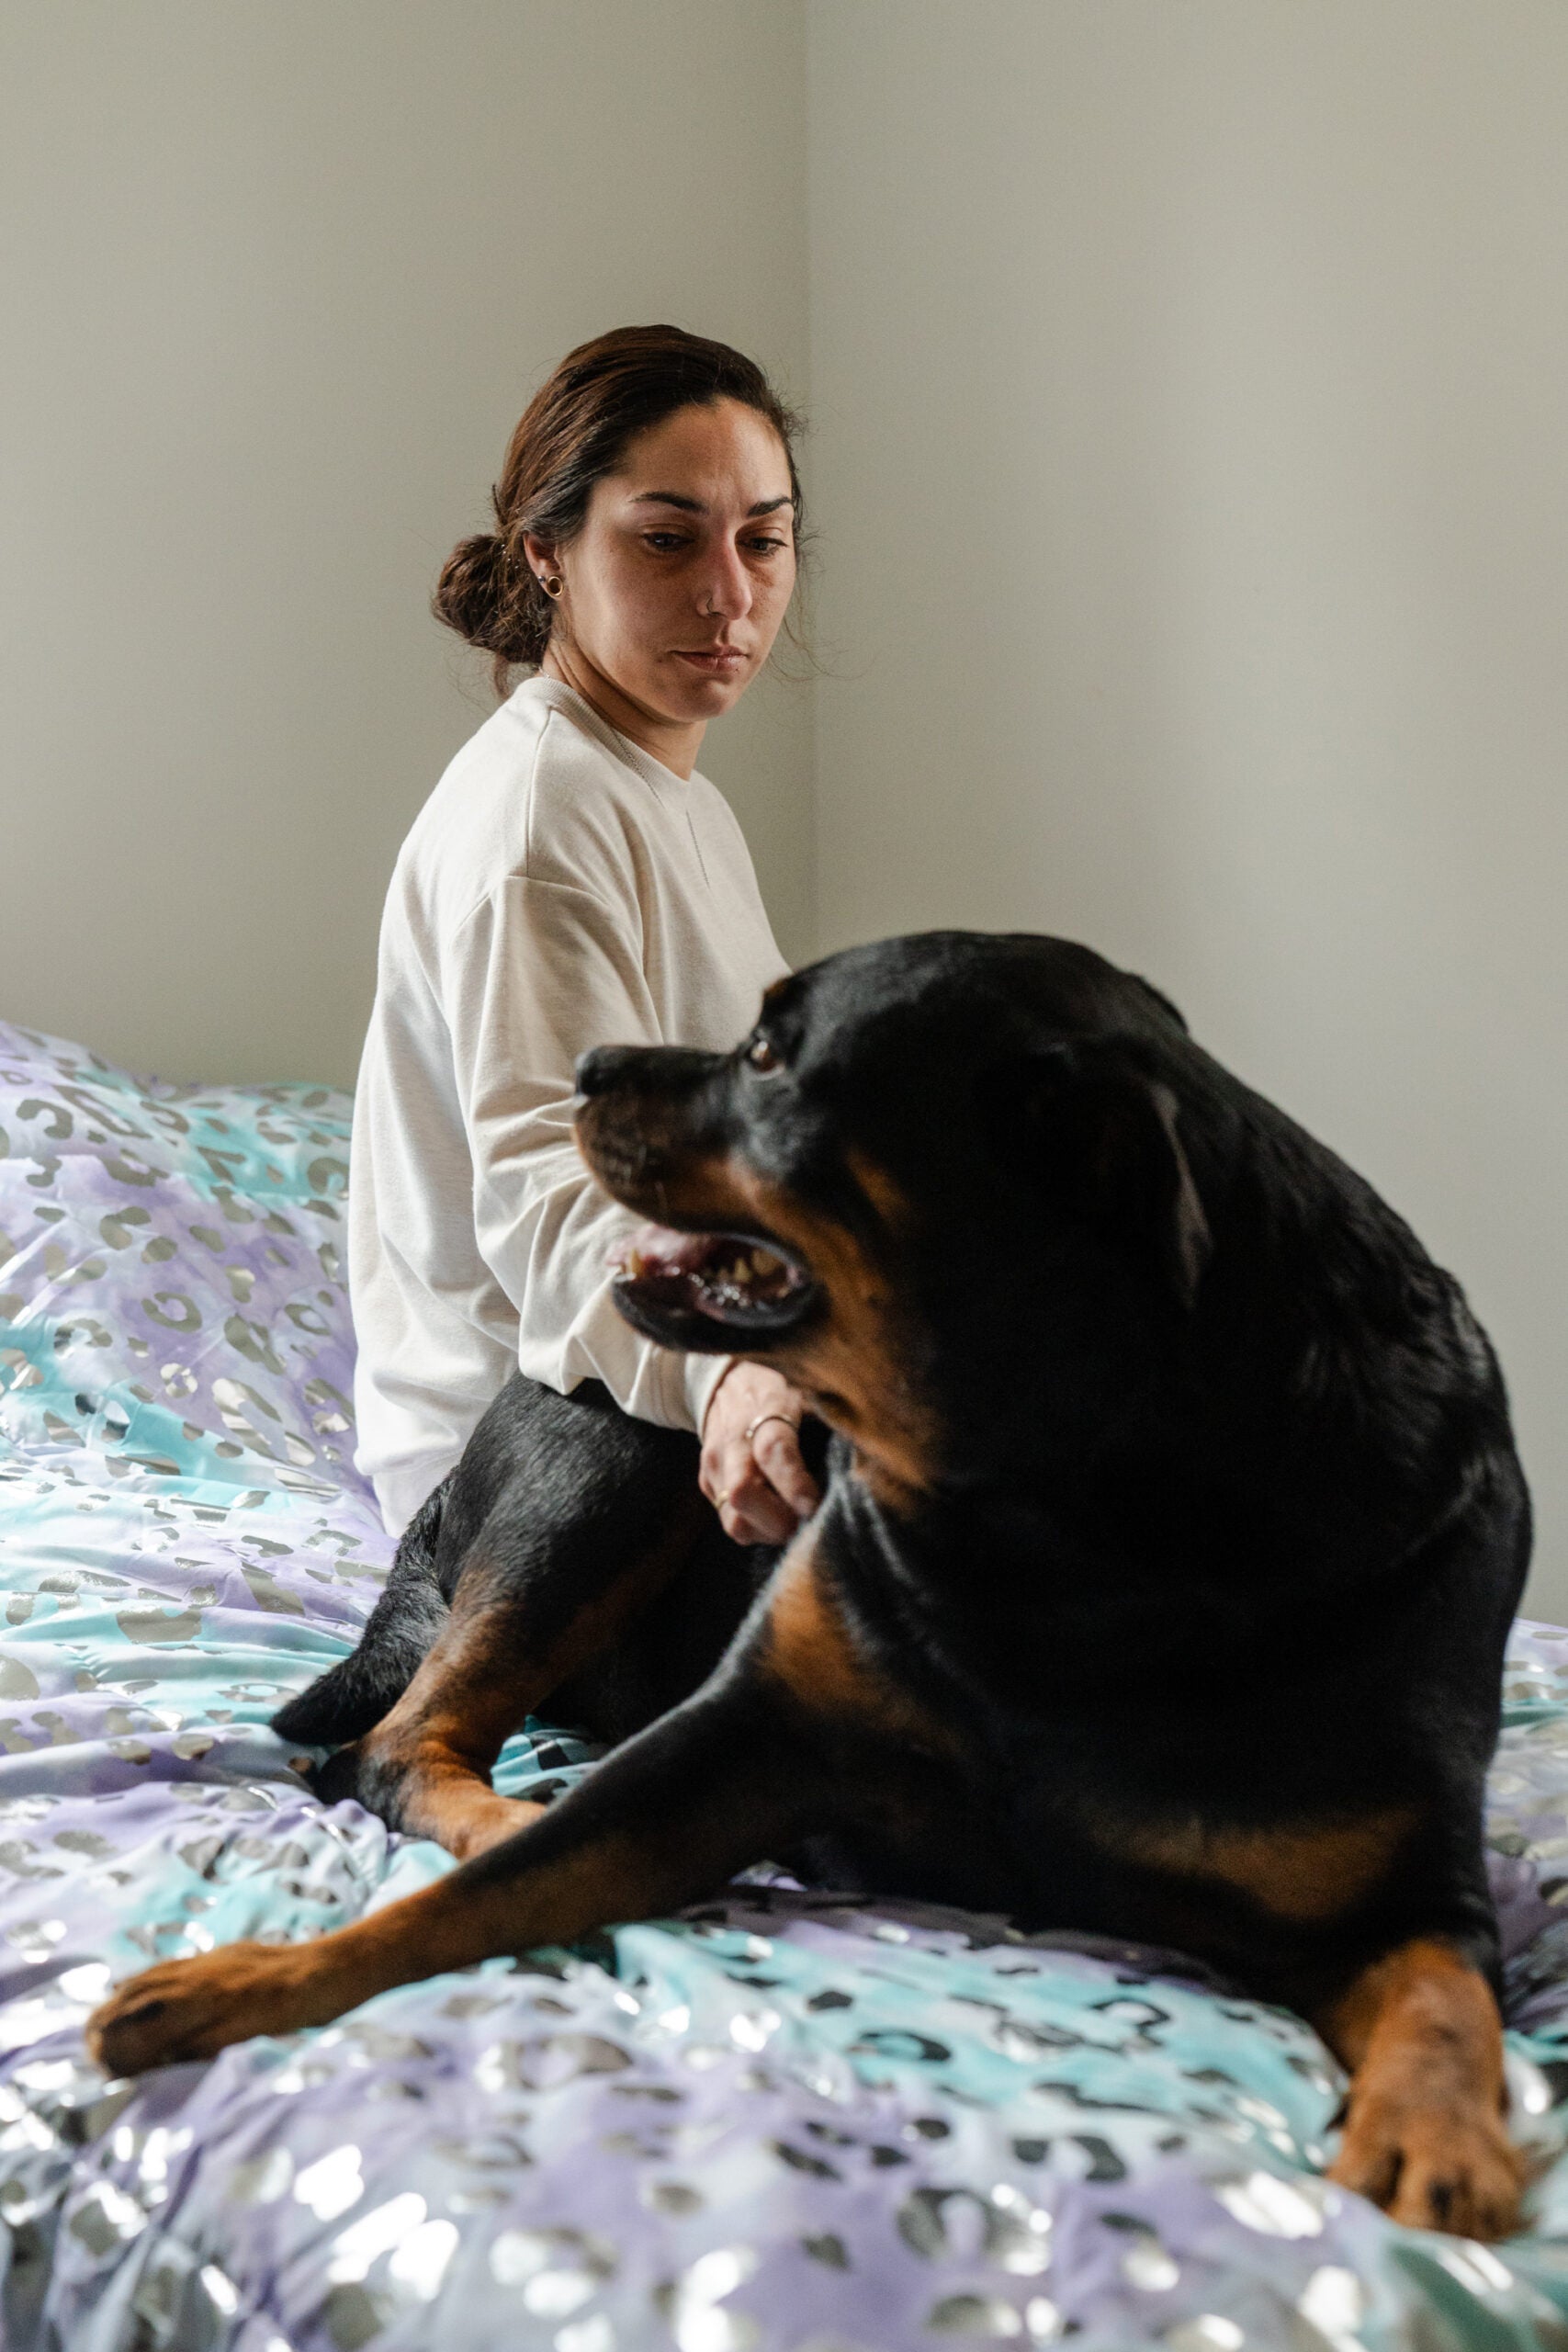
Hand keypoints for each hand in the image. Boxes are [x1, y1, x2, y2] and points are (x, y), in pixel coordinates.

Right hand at [700, 1361, 819, 1543]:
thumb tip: (873, 1452)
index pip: (774, 1451)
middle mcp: (732, 1440)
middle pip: (743, 1493)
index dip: (794, 1484)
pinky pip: (729, 1521)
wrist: (729, 1380)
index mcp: (765, 1409)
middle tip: (810, 1525)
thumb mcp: (810, 1388)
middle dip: (779, 1522)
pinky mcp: (707, 1482)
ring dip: (767, 1532)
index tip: (815, 1507)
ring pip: (732, 1518)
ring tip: (795, 1526)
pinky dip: (757, 1529)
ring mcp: (714, 1464)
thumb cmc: (783, 1388)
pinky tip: (777, 1519)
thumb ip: (833, 1417)